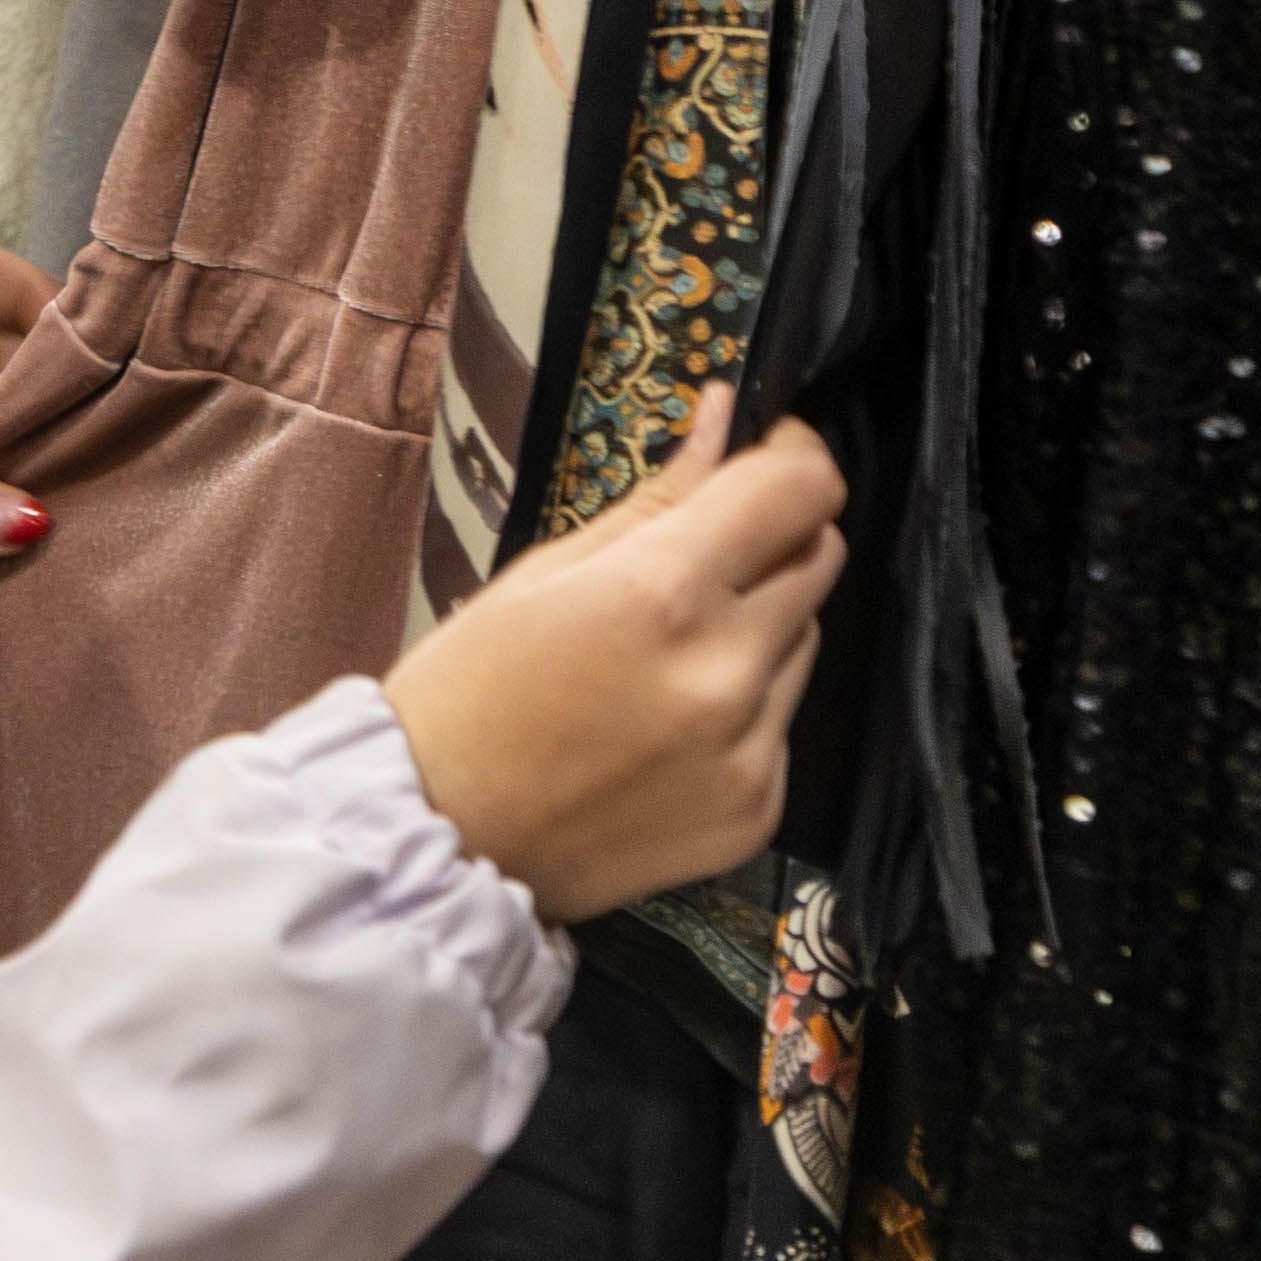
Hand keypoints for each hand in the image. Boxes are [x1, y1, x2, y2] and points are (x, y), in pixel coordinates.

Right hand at [386, 389, 843, 922]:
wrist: (440, 840)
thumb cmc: (466, 691)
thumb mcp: (542, 574)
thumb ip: (655, 501)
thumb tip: (724, 419)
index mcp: (663, 593)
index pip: (801, 491)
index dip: (795, 455)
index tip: (769, 452)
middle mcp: (727, 670)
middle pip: (820, 559)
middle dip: (775, 536)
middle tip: (708, 550)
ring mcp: (751, 749)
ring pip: (805, 641)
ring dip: (759, 623)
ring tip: (667, 653)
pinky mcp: (759, 810)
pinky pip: (781, 723)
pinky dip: (742, 707)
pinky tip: (665, 726)